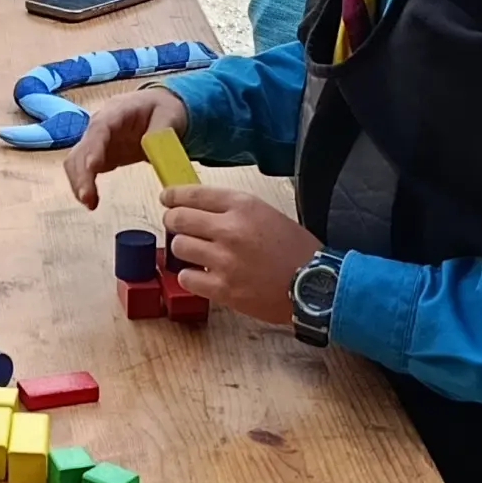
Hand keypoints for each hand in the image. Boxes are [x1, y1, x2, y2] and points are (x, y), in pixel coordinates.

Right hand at [63, 85, 188, 208]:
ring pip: (76, 161)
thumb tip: (153, 149)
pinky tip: (91, 202)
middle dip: (81, 173)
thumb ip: (160, 132)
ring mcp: (95, 142)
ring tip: (89, 204)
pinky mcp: (98, 155)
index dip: (94, 147)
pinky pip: (83, 170)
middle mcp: (99, 126)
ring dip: (78, 182)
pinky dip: (84, 185)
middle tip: (87, 197)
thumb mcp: (169, 114)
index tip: (93, 166)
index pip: (100, 128)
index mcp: (117, 112)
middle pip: (81, 149)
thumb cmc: (162, 108)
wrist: (156, 107)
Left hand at [156, 184, 317, 326]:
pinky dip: (191, 276)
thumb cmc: (296, 251)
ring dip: (184, 249)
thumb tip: (202, 209)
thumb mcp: (268, 214)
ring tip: (196, 253)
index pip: (194, 194)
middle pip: (178, 219)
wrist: (315, 286)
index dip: (174, 196)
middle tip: (175, 225)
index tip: (166, 198)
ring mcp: (224, 260)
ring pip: (179, 247)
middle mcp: (230, 229)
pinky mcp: (222, 288)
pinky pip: (187, 277)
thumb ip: (235, 211)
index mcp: (243, 206)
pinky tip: (202, 275)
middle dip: (173, 221)